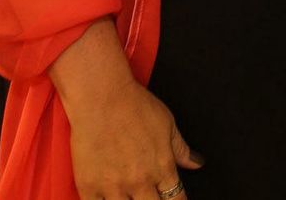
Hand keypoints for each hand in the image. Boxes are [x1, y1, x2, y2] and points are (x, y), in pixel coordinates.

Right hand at [67, 75, 201, 199]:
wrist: (102, 97)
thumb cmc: (134, 105)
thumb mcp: (167, 124)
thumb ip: (181, 149)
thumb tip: (196, 163)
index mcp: (162, 167)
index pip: (176, 199)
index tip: (173, 199)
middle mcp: (139, 181)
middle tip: (150, 197)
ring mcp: (113, 187)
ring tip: (130, 197)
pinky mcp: (89, 188)